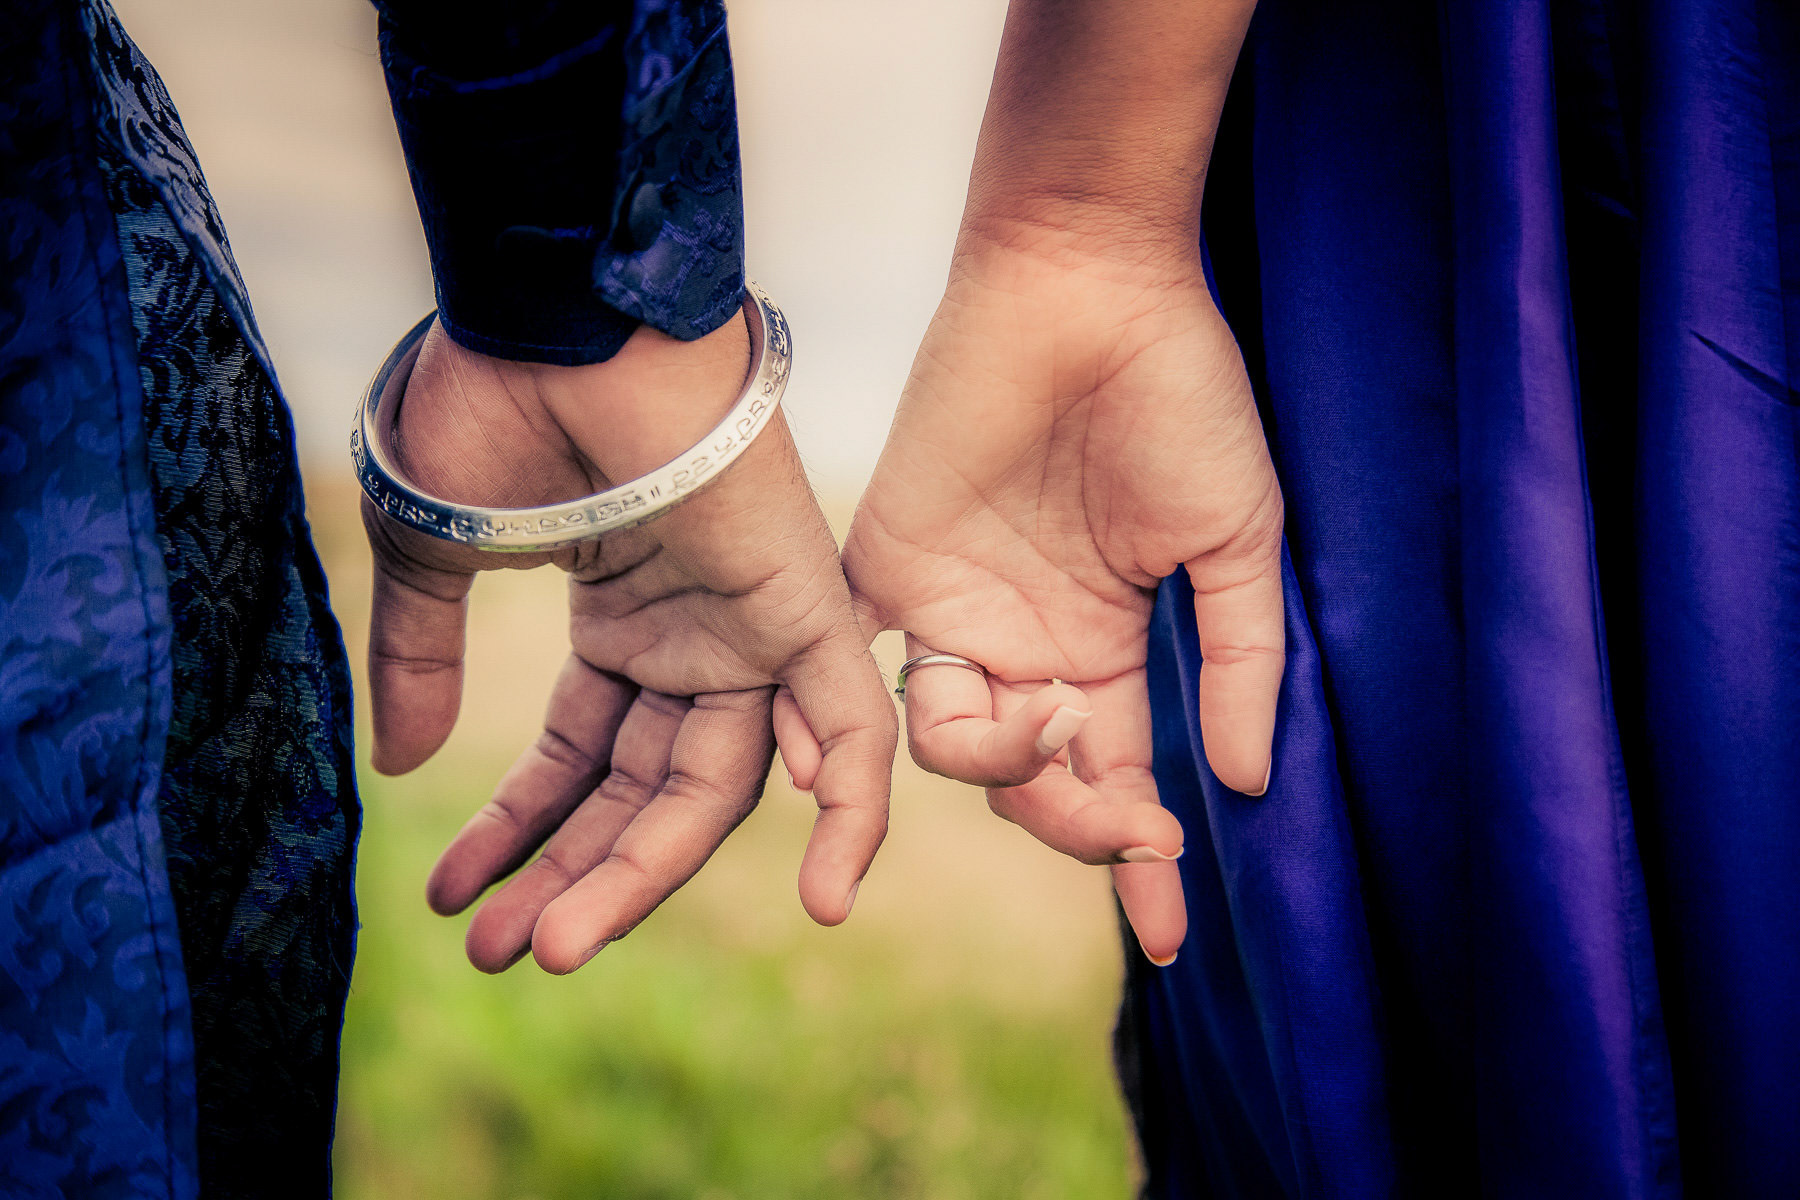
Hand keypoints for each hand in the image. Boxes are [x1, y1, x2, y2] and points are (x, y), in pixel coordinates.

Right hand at [364, 312, 895, 973]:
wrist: (556, 321)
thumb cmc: (493, 405)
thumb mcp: (437, 553)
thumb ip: (421, 660)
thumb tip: (393, 765)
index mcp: (620, 621)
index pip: (580, 760)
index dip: (522, 834)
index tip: (457, 902)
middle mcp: (690, 636)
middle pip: (643, 790)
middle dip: (574, 874)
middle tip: (503, 954)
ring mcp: (748, 627)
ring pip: (717, 786)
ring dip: (641, 871)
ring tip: (551, 948)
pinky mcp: (806, 609)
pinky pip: (855, 731)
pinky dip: (854, 814)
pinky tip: (826, 903)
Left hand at [844, 227, 1284, 962]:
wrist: (1090, 286)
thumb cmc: (1177, 398)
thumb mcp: (1234, 539)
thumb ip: (1241, 659)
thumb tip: (1247, 784)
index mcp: (1105, 648)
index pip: (1116, 779)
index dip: (1139, 859)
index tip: (1172, 938)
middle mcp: (1025, 645)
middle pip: (1034, 783)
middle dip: (1081, 825)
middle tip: (1129, 828)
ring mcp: (955, 611)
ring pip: (953, 746)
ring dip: (1004, 768)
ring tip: (1050, 728)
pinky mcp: (888, 567)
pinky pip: (854, 668)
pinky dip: (845, 730)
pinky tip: (848, 779)